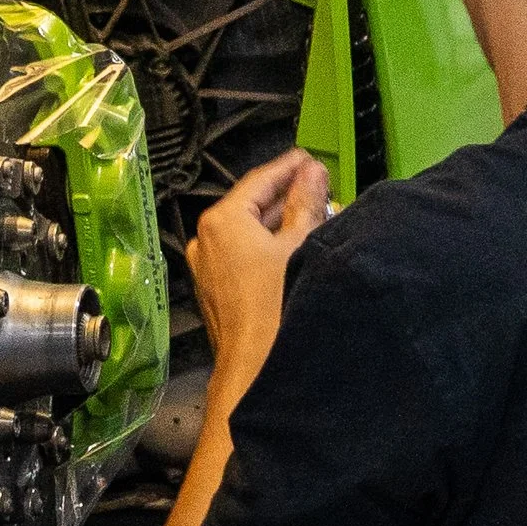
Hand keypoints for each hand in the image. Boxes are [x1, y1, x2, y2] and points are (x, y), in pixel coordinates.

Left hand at [186, 149, 329, 394]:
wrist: (257, 367)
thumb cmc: (274, 311)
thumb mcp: (301, 245)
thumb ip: (306, 203)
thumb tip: (311, 175)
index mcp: (222, 221)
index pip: (260, 179)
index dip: (289, 167)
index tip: (307, 158)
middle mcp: (207, 241)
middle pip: (253, 205)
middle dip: (288, 197)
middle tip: (319, 186)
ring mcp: (209, 268)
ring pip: (249, 232)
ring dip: (281, 224)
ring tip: (316, 217)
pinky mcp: (218, 291)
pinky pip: (243, 256)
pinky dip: (268, 248)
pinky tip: (296, 250)